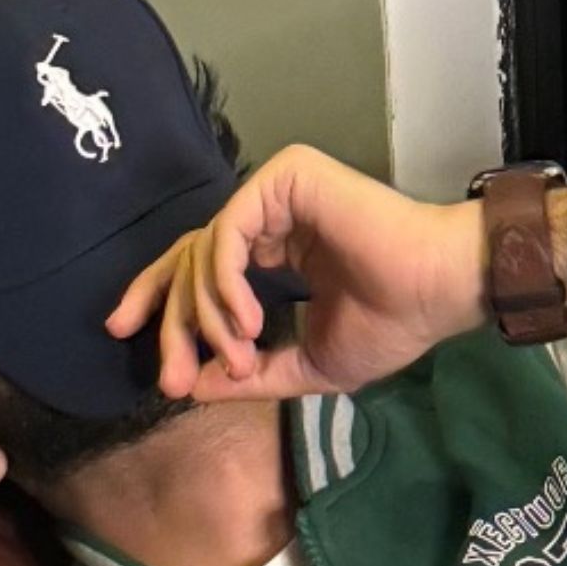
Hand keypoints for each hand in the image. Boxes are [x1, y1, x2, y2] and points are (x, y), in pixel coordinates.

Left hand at [107, 145, 487, 401]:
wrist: (437, 291)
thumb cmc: (390, 323)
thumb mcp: (308, 363)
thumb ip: (251, 374)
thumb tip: (191, 387)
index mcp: (276, 249)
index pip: (199, 267)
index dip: (159, 302)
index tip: (128, 340)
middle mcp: (270, 214)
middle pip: (189, 260)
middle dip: (174, 325)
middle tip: (171, 379)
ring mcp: (277, 192)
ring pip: (204, 250)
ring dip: (210, 315)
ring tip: (239, 355)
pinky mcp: (286, 177)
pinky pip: (228, 230)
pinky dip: (225, 282)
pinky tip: (247, 322)